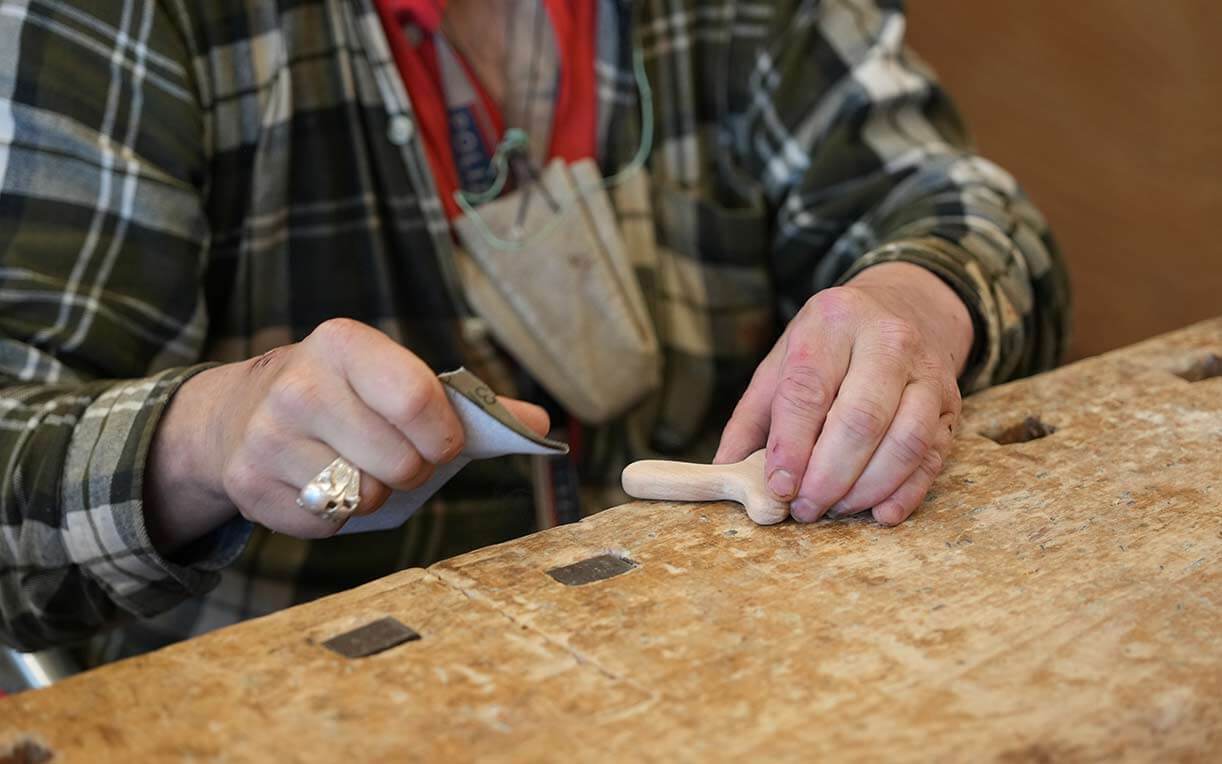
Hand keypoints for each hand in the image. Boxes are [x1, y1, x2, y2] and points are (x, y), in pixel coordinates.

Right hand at [145, 319, 548, 548]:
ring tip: (355, 467)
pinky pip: (327, 523)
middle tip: (394, 458)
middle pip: (399, 463)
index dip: (444, 437)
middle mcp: (299, 384)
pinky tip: (317, 484)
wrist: (238, 414)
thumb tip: (542, 427)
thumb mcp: (397, 380)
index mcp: (344, 344)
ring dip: (374, 495)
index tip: (443, 444)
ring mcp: (267, 435)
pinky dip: (336, 517)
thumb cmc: (347, 397)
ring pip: (362, 497)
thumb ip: (471, 406)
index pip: (418, 400)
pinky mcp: (250, 484)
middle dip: (412, 472)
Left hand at [715, 262, 972, 524]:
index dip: (792, 445)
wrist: (904, 309)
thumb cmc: (829, 346)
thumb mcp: (782, 364)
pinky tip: (879, 513)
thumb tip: (725, 472)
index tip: (779, 486)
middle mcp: (887, 339)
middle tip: (805, 508)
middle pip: (859, 420)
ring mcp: (927, 371)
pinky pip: (932, 456)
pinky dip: (906, 493)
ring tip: (835, 509)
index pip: (808, 390)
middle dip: (828, 476)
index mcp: (832, 321)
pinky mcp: (952, 403)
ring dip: (865, 489)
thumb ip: (752, 419)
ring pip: (903, 442)